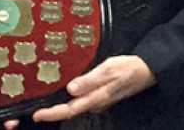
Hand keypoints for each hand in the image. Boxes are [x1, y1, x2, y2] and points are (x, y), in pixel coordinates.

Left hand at [32, 55, 155, 121]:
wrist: (148, 70)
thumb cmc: (129, 68)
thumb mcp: (109, 69)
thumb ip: (90, 80)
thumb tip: (70, 89)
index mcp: (96, 97)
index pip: (70, 110)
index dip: (52, 114)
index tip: (36, 115)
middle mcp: (96, 102)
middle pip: (70, 110)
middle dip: (53, 112)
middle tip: (35, 109)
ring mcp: (99, 100)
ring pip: (76, 106)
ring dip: (60, 105)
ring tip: (45, 100)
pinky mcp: (101, 95)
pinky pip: (82, 99)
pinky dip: (71, 98)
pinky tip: (65, 90)